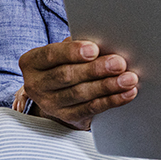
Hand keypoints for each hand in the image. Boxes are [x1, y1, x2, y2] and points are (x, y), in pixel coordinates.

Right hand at [17, 37, 138, 129]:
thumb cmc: (66, 64)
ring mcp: (50, 104)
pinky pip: (91, 109)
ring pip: (81, 94)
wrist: (59, 95)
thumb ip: (78, 46)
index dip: (72, 52)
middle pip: (67, 76)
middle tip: (119, 63)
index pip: (51, 55)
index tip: (94, 49)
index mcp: (32, 62)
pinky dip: (112, 100)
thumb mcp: (65, 52)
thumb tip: (103, 42)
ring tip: (129, 79)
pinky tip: (127, 94)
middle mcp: (36, 85)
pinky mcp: (67, 118)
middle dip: (96, 69)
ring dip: (108, 86)